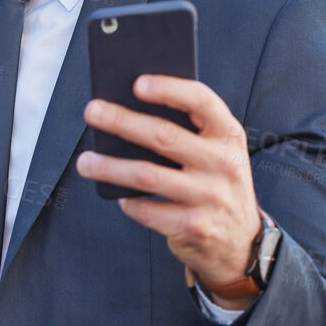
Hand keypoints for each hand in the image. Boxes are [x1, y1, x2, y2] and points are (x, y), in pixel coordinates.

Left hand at [76, 74, 261, 309]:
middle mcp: (223, 164)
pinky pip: (147, 210)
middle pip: (164, 136)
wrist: (241, 241)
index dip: (169, 88)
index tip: (136, 83)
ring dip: (110, 167)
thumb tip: (129, 108)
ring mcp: (210, 197)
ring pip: (148, 174)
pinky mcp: (194, 227)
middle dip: (122, 121)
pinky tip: (119, 196)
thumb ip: (188, 130)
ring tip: (85, 162)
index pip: (201, 101)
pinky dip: (128, 202)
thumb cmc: (216, 182)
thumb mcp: (217, 152)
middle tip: (92, 111)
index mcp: (229, 136)